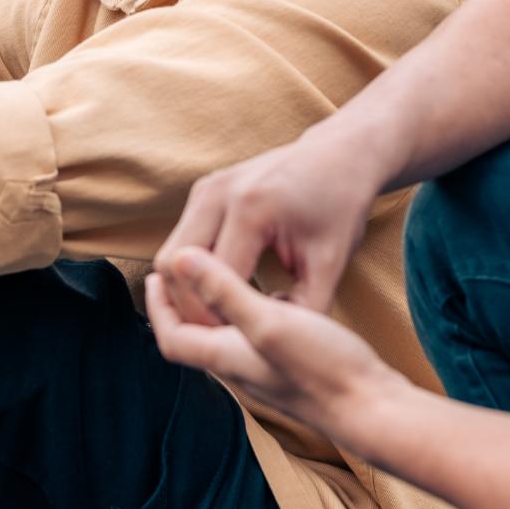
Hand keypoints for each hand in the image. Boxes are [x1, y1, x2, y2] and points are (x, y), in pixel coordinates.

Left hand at [148, 248, 409, 457]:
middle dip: (185, 302)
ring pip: (231, 335)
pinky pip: (260, 336)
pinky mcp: (294, 368)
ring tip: (226, 272)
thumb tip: (178, 259)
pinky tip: (278, 293)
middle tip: (185, 268)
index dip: (157, 308)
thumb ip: (223, 290)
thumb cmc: (321, 367)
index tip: (154, 276)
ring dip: (221, 305)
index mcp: (226, 357)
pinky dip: (255, 311)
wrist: (372, 408)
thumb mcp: (267, 320)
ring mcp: (269, 370)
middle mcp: (241, 368)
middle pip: (197, 336)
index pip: (173, 338)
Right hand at [155, 122, 385, 323]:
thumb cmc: (340, 208)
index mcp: (250, 209)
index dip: (221, 321)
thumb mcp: (331, 263)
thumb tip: (276, 353)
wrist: (339, 155)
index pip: (213, 281)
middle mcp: (218, 193)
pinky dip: (194, 272)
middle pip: (174, 267)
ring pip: (170, 256)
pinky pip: (182, 240)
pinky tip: (224, 291)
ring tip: (223, 317)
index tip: (241, 346)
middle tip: (223, 336)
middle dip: (192, 309)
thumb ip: (304, 309)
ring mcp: (205, 188)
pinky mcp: (203, 190)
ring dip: (188, 291)